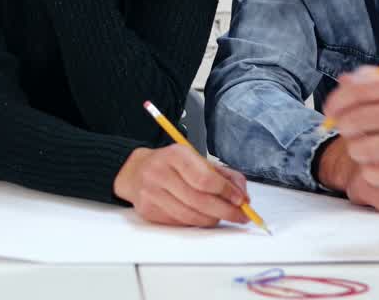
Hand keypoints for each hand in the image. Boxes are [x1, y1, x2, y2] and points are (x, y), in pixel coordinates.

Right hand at [113, 145, 251, 227]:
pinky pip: (180, 222)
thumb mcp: (197, 160)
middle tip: (241, 216)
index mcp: (176, 155)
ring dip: (212, 219)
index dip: (226, 192)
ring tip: (222, 216)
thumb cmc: (171, 165)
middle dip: (226, 211)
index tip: (241, 200)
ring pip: (190, 215)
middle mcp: (160, 173)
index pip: (205, 178)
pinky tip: (201, 215)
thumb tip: (242, 196)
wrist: (136, 171)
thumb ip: (223, 175)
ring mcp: (152, 193)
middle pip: (200, 200)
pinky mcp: (148, 210)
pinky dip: (196, 222)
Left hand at [322, 66, 378, 188]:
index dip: (336, 103)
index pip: (358, 93)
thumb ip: (374, 78)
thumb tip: (344, 81)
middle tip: (345, 131)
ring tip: (358, 149)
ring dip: (355, 151)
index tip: (329, 112)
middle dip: (343, 127)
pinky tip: (370, 169)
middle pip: (360, 120)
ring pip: (371, 149)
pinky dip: (372, 174)